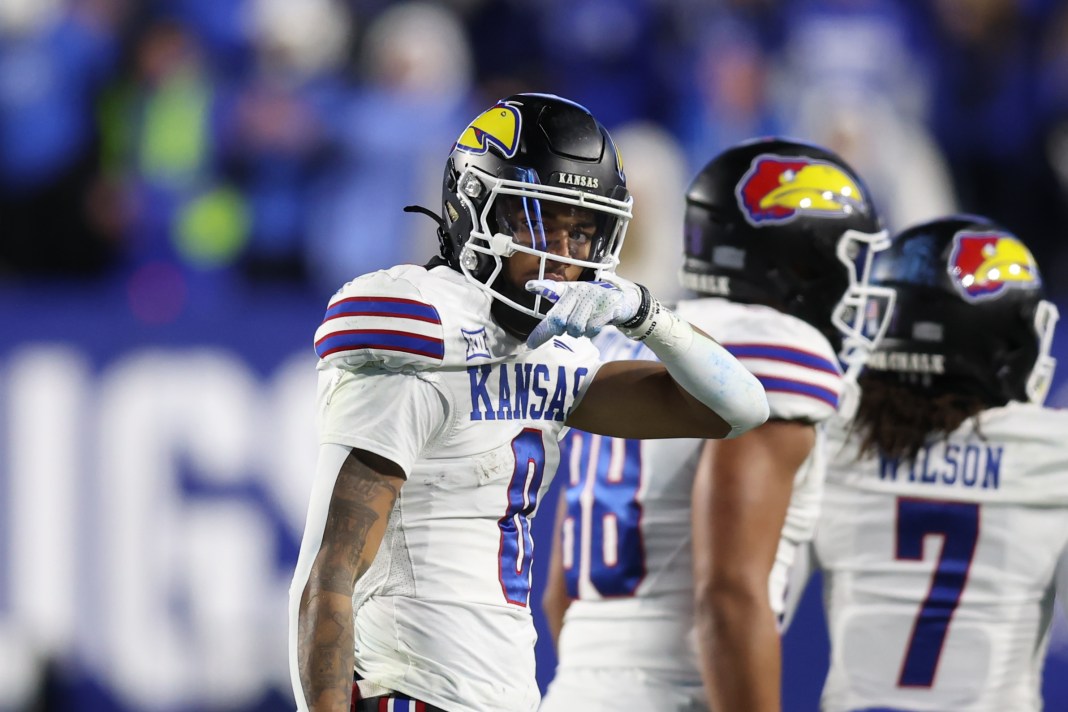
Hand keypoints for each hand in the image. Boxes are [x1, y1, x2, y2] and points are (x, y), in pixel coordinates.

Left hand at [524, 274, 642, 347]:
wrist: (622, 300)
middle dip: (556, 330)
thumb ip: (555, 308)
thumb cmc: (591, 303)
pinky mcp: (605, 309)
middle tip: (561, 330)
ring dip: (578, 332)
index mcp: (569, 289)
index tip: (529, 287)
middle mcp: (579, 292)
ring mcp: (593, 300)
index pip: (553, 288)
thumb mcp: (573, 301)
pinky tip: (595, 324)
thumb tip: (531, 316)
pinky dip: (591, 332)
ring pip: (574, 328)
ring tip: (584, 324)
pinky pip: (591, 330)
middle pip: (558, 319)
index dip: (541, 288)